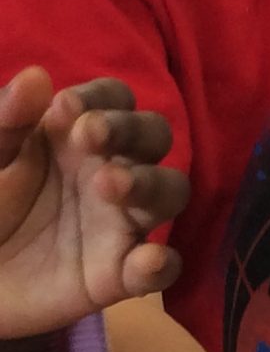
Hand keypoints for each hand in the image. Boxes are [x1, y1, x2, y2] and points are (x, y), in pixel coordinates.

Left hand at [0, 74, 187, 337]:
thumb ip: (8, 121)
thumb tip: (36, 77)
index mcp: (78, 136)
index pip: (115, 99)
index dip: (101, 97)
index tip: (65, 107)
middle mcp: (111, 170)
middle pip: (154, 135)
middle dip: (132, 130)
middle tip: (92, 135)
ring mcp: (120, 222)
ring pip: (170, 191)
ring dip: (150, 183)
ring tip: (111, 185)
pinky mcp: (118, 274)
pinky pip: (161, 269)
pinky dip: (160, 265)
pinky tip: (144, 261)